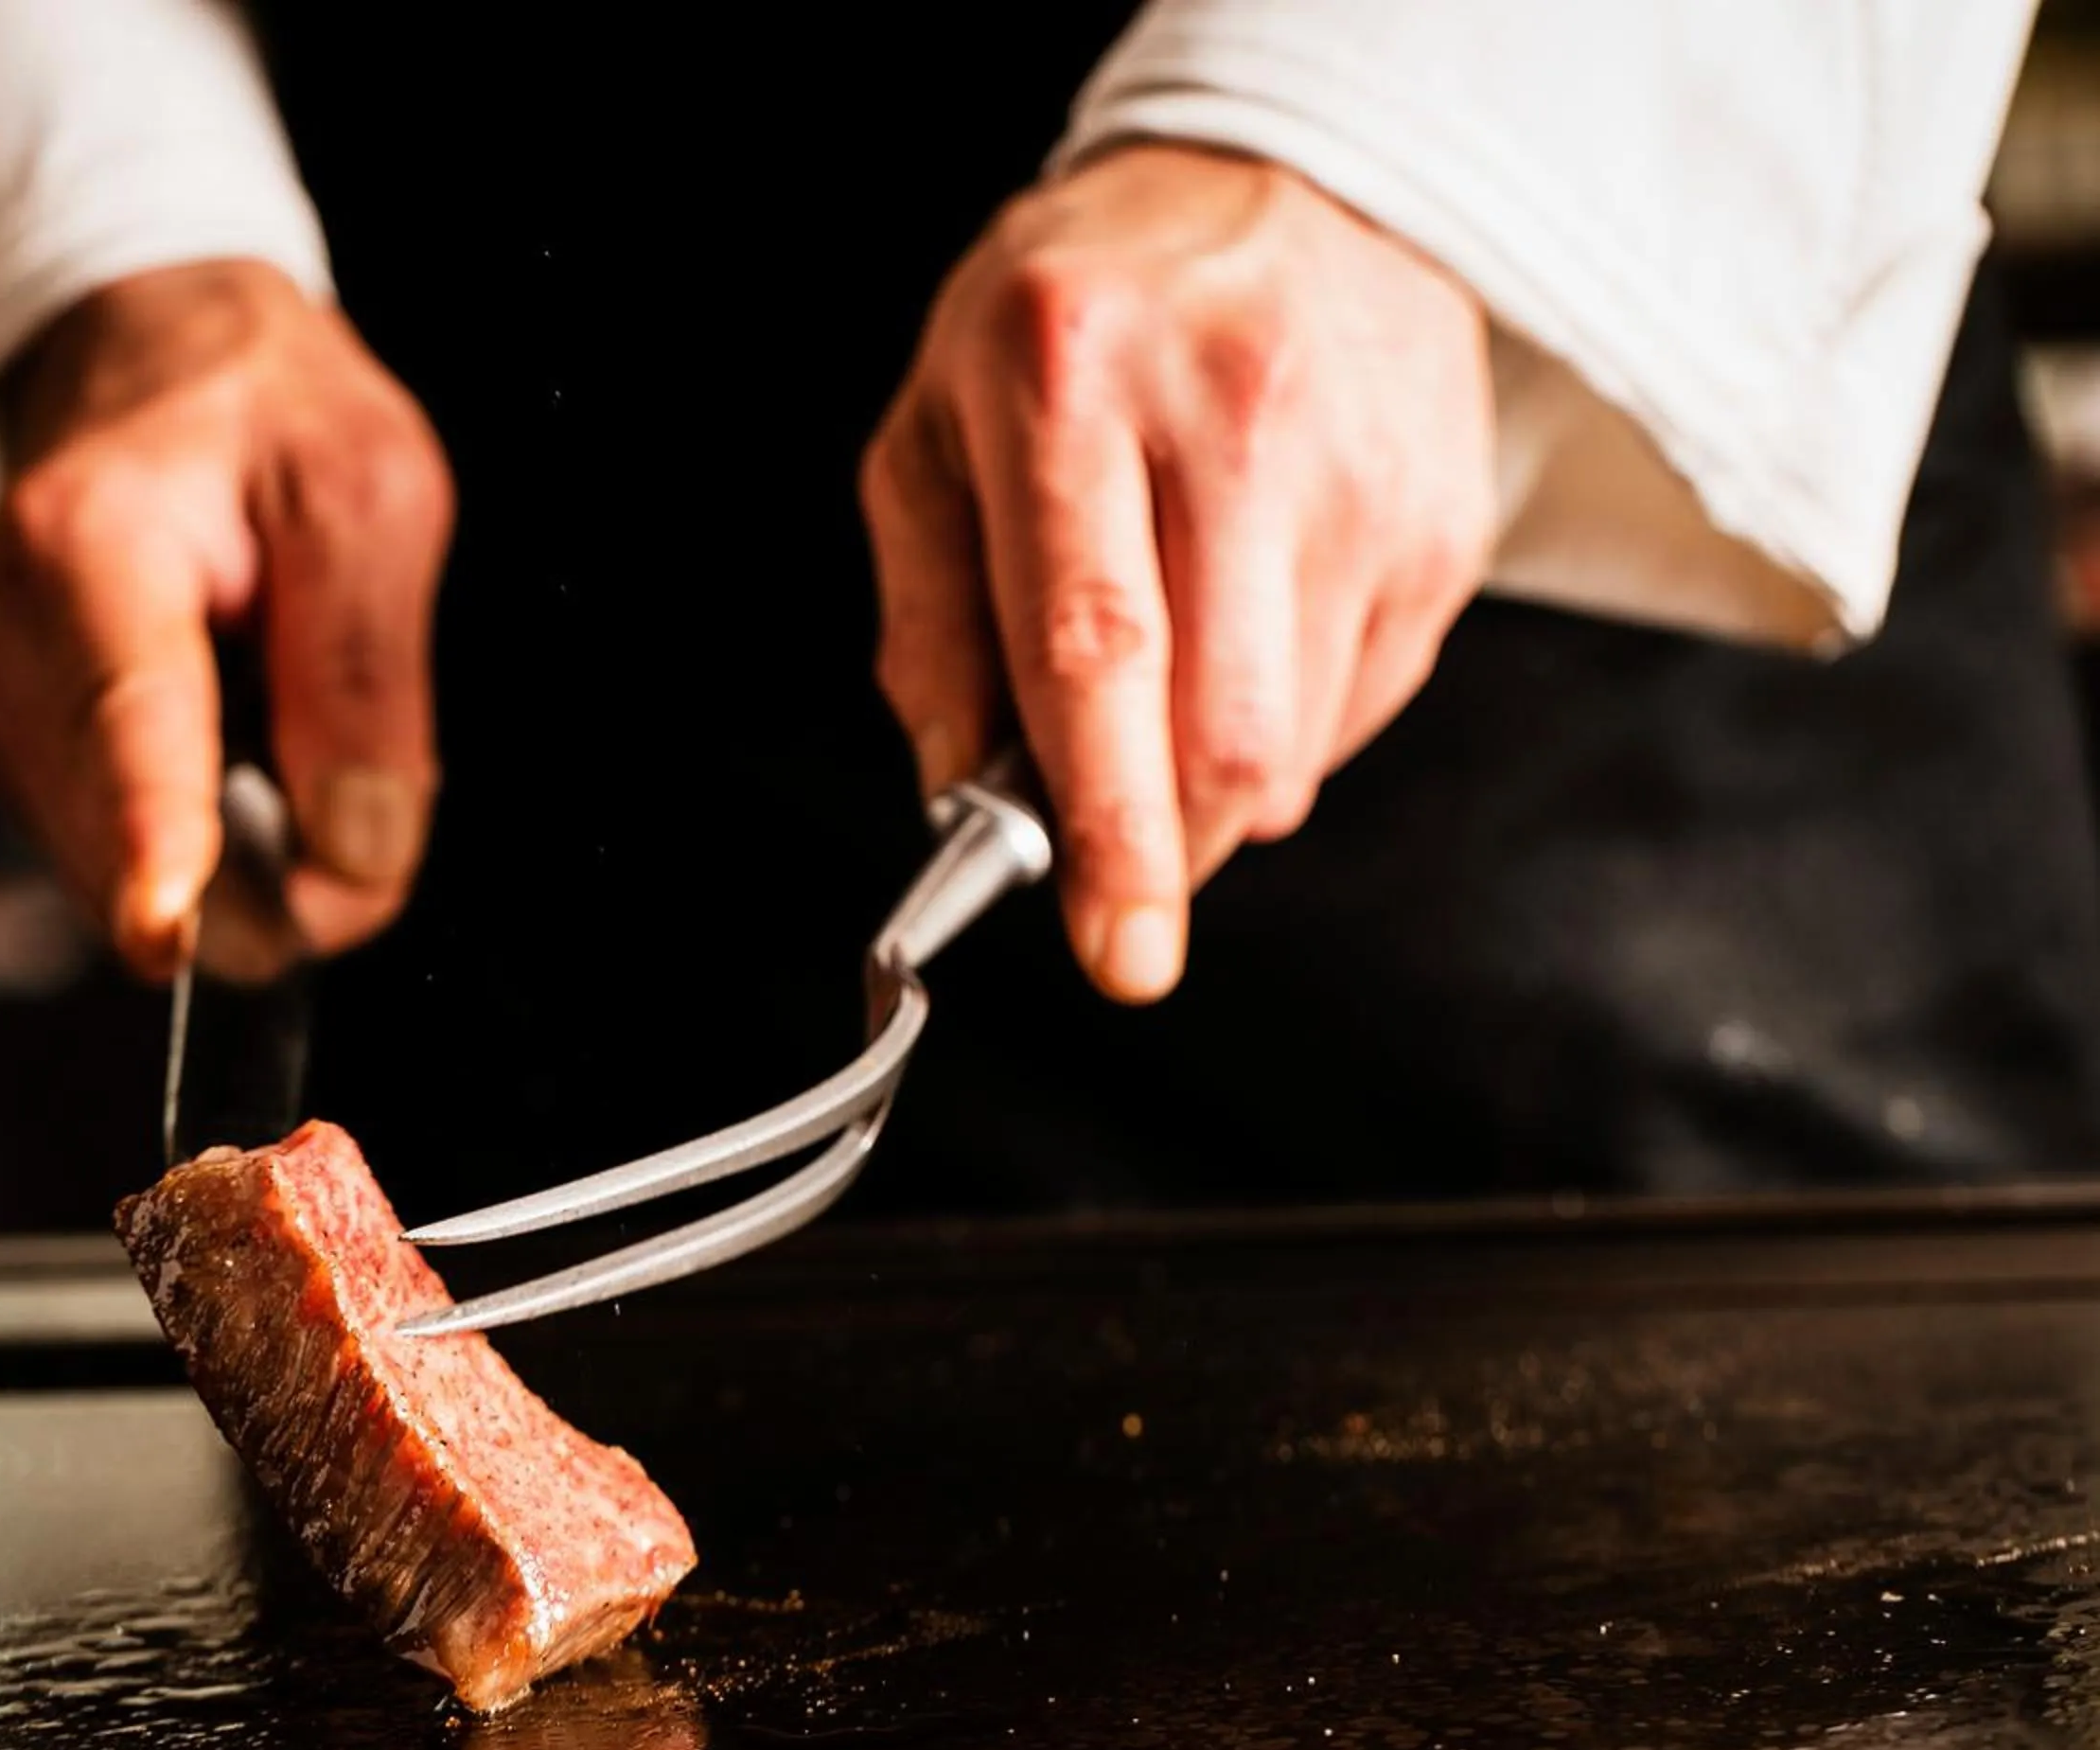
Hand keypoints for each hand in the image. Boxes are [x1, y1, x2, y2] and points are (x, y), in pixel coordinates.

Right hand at [0, 258, 452, 981]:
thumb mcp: (368, 493)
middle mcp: (6, 635)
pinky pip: (119, 851)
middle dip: (260, 869)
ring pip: (126, 872)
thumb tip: (351, 862)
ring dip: (233, 841)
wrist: (138, 359)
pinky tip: (224, 724)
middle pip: (128, 840)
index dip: (153, 839)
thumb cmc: (258, 413)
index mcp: (90, 542)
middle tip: (357, 791)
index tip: (165, 930)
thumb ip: (366, 680)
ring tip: (275, 700)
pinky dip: (196, 823)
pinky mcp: (8, 747)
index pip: (127, 721)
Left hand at [861, 144, 1492, 1001]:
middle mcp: (1233, 414)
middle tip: (1124, 877)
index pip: (1099, 648)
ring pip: (1301, 739)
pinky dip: (1292, 723)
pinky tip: (1253, 629)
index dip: (1109, 824)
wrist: (1282, 180)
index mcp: (1070, 383)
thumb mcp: (939, 429)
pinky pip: (1364, 700)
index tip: (1113, 942)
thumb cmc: (1083, 314)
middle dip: (1171, 848)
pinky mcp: (1443, 516)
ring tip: (1176, 676)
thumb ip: (932, 622)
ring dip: (1222, 782)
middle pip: (1227, 725)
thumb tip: (961, 790)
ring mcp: (1361, 467)